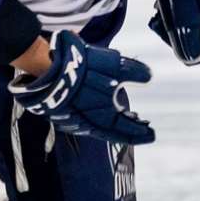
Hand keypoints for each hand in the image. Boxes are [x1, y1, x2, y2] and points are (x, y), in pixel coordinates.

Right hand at [9, 30, 154, 145]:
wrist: (47, 68)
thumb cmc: (84, 69)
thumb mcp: (115, 65)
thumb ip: (134, 72)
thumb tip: (149, 76)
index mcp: (104, 118)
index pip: (126, 131)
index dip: (140, 133)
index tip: (152, 135)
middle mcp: (88, 124)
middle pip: (112, 133)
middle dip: (128, 130)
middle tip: (142, 128)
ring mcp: (73, 119)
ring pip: (97, 127)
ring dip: (113, 124)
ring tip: (125, 117)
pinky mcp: (61, 111)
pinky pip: (84, 119)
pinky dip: (96, 117)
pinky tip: (100, 108)